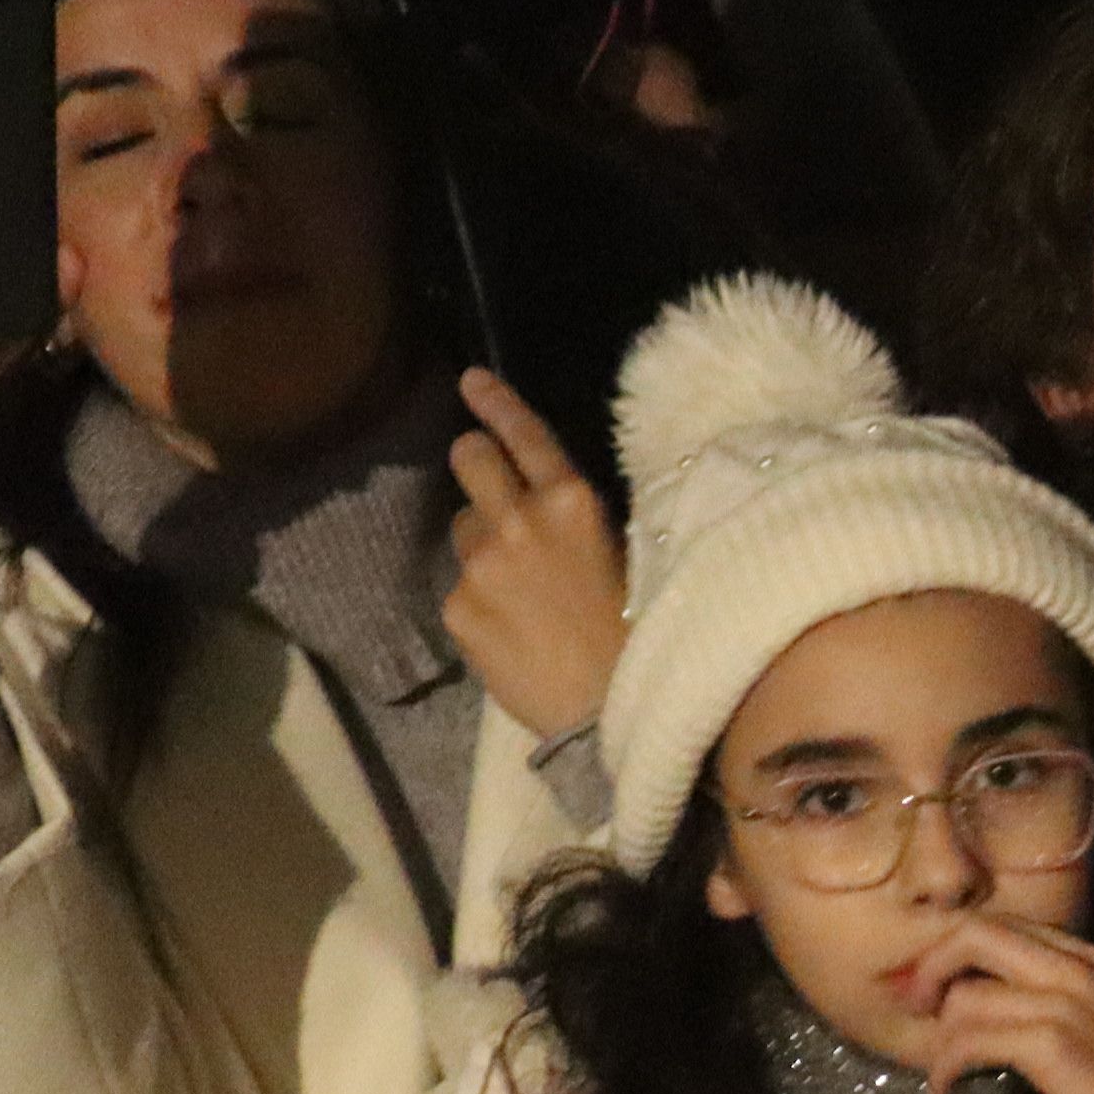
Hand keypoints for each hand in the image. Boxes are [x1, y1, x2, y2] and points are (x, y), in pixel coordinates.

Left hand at [441, 369, 626, 744]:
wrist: (607, 712)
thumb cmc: (637, 636)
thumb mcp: (629, 557)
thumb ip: (579, 517)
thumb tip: (547, 496)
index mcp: (571, 502)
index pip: (523, 434)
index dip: (494, 403)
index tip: (469, 381)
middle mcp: (518, 520)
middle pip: (469, 460)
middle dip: (475, 461)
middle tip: (488, 484)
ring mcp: (480, 564)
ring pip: (462, 528)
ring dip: (482, 542)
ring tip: (519, 588)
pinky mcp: (457, 607)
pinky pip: (460, 586)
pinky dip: (479, 600)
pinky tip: (511, 630)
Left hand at [905, 914, 1093, 1093]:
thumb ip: (1048, 1002)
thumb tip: (973, 996)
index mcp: (1093, 961)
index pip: (1002, 925)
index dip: (955, 952)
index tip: (936, 992)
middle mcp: (1083, 969)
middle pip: (976, 934)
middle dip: (933, 969)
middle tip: (918, 1011)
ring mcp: (1071, 1004)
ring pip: (967, 993)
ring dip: (939, 1036)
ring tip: (942, 1070)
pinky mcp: (1054, 1045)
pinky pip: (971, 1037)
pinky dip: (946, 1065)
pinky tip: (945, 1090)